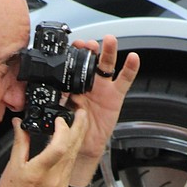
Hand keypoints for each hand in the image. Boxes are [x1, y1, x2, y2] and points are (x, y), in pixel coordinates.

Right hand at [0, 109, 89, 186]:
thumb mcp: (11, 169)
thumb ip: (20, 143)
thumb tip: (20, 125)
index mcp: (38, 172)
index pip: (60, 145)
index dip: (64, 128)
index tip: (60, 119)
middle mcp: (53, 181)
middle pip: (73, 149)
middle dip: (79, 128)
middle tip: (82, 113)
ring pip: (73, 159)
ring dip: (77, 141)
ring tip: (78, 126)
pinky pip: (70, 171)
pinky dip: (70, 156)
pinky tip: (69, 149)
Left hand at [67, 34, 140, 168]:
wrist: (84, 146)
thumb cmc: (72, 129)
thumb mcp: (62, 113)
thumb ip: (59, 100)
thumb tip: (53, 91)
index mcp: (74, 85)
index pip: (75, 65)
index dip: (74, 54)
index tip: (72, 47)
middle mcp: (89, 83)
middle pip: (92, 61)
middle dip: (91, 49)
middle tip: (89, 44)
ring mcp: (104, 88)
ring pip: (108, 65)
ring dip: (109, 51)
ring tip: (110, 40)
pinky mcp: (116, 95)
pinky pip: (125, 80)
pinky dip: (130, 68)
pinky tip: (133, 58)